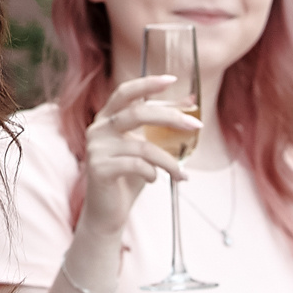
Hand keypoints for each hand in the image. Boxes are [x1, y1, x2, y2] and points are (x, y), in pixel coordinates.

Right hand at [80, 75, 196, 235]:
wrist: (108, 212)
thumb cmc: (129, 176)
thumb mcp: (148, 147)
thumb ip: (162, 124)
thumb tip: (191, 101)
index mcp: (107, 119)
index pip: (125, 92)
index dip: (147, 84)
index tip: (172, 79)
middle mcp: (98, 129)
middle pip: (137, 113)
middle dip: (171, 117)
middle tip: (196, 126)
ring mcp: (96, 148)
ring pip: (143, 146)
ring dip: (169, 161)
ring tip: (181, 174)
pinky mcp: (98, 168)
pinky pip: (137, 165)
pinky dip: (154, 173)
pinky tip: (156, 180)